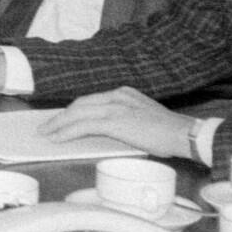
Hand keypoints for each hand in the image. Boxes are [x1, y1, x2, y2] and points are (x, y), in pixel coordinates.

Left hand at [38, 87, 198, 158]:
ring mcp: (116, 106)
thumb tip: (104, 132)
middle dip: (61, 116)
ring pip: (78, 113)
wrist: (185, 134)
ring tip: (46, 133)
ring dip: (59, 124)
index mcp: (123, 93)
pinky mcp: (116, 121)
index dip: (73, 111)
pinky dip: (68, 132)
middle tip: (46, 127)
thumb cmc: (168, 133)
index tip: (61, 119)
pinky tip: (58, 138)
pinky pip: (84, 125)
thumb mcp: (142, 119)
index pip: (91, 101)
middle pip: (80, 104)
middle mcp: (117, 96)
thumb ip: (123, 120)